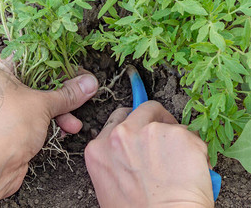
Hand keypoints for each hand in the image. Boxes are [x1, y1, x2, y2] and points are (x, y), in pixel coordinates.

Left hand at [0, 55, 98, 202]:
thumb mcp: (43, 104)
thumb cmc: (7, 126)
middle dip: (58, 95)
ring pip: (28, 101)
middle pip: (31, 81)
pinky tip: (61, 130)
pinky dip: (40, 121)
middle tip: (78, 97)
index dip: (56, 67)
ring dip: (54, 111)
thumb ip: (68, 93)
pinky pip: (22, 116)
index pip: (29, 58)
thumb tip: (88, 83)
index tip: (76, 74)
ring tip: (73, 123)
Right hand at [85, 101, 213, 207]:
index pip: (117, 118)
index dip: (133, 124)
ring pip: (169, 124)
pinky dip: (195, 151)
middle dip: (156, 120)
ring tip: (178, 167)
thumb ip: (115, 158)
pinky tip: (191, 171)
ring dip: (176, 140)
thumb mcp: (109, 184)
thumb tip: (134, 150)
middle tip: (166, 141)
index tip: (143, 129)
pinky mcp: (179, 135)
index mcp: (99, 148)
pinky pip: (191, 136)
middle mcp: (121, 134)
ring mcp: (151, 132)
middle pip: (143, 110)